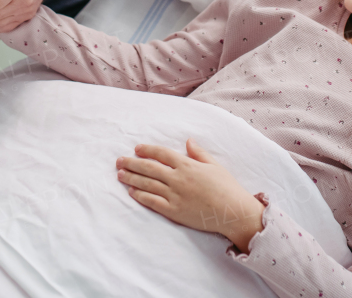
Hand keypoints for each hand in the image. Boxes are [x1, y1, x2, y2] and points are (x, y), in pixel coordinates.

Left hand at [116, 139, 264, 252]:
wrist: (232, 211)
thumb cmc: (226, 187)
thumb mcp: (214, 165)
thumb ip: (199, 153)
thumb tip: (188, 141)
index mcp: (187, 165)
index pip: (161, 154)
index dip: (147, 150)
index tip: (136, 149)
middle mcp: (178, 178)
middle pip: (149, 168)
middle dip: (132, 163)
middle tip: (119, 161)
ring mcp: (174, 195)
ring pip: (147, 184)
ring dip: (132, 179)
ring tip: (120, 174)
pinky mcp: (174, 211)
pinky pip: (153, 202)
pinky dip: (140, 196)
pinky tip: (131, 192)